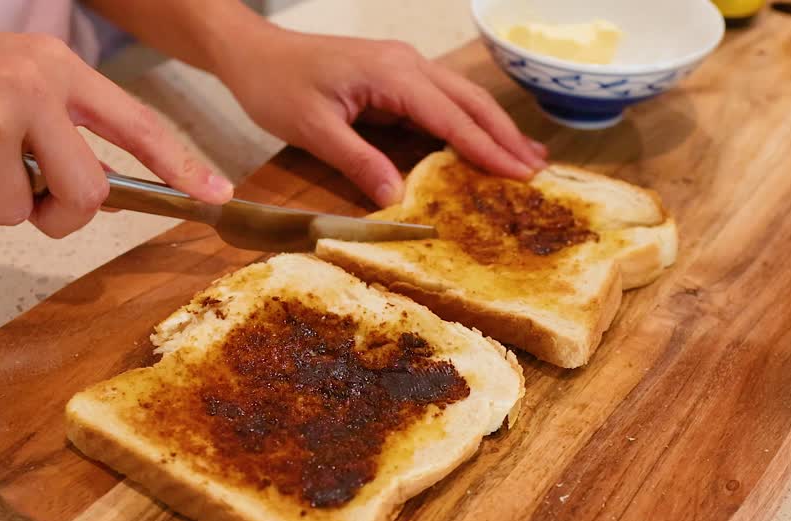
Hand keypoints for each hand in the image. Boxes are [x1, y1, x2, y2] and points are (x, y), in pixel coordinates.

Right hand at [0, 5, 231, 236]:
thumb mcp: (4, 73)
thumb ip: (57, 122)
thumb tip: (100, 187)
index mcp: (54, 68)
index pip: (138, 123)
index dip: (182, 165)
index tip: (216, 195)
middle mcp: (30, 91)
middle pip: (89, 194)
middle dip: (61, 213)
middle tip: (22, 193)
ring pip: (22, 213)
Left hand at [214, 28, 546, 206]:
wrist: (251, 52)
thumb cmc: (275, 86)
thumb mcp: (313, 129)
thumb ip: (358, 161)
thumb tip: (399, 198)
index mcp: (391, 74)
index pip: (450, 116)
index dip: (486, 148)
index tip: (519, 174)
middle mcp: (405, 63)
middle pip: (469, 101)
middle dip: (505, 136)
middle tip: (539, 171)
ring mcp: (402, 66)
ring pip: (460, 97)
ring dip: (493, 127)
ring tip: (527, 158)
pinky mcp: (394, 76)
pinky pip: (441, 100)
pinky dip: (467, 122)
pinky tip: (483, 142)